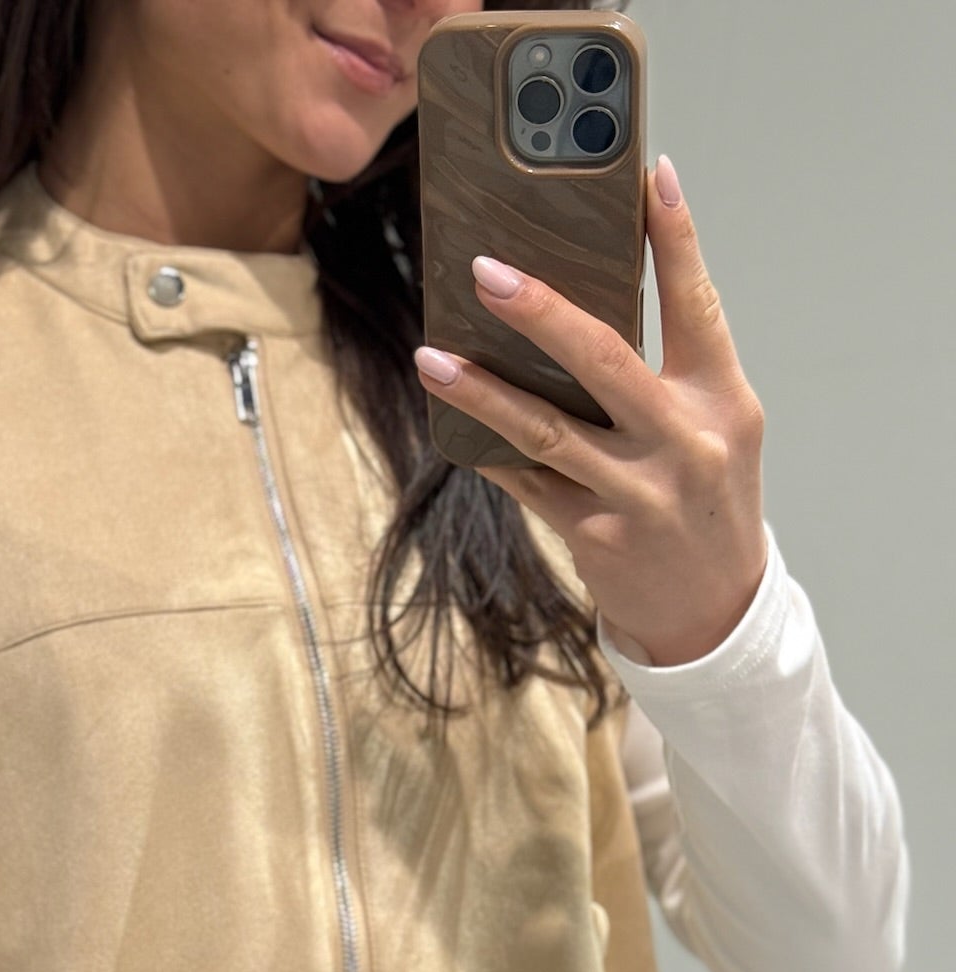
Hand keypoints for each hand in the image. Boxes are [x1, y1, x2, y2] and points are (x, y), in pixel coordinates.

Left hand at [413, 153, 767, 666]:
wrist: (716, 612)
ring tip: (432, 358)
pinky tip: (452, 426)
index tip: (648, 175)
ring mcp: (637, 494)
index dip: (675, 237)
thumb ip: (669, 374)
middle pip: (604, 360)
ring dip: (481, 391)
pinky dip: (488, 452)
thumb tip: (578, 314)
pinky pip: (527, 483)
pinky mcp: (595, 537)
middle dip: (540, 312)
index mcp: (723, 400)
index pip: (697, 303)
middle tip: (486, 271)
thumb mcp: (715, 429)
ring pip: (545, 429)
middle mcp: (683, 442)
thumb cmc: (706, 502)